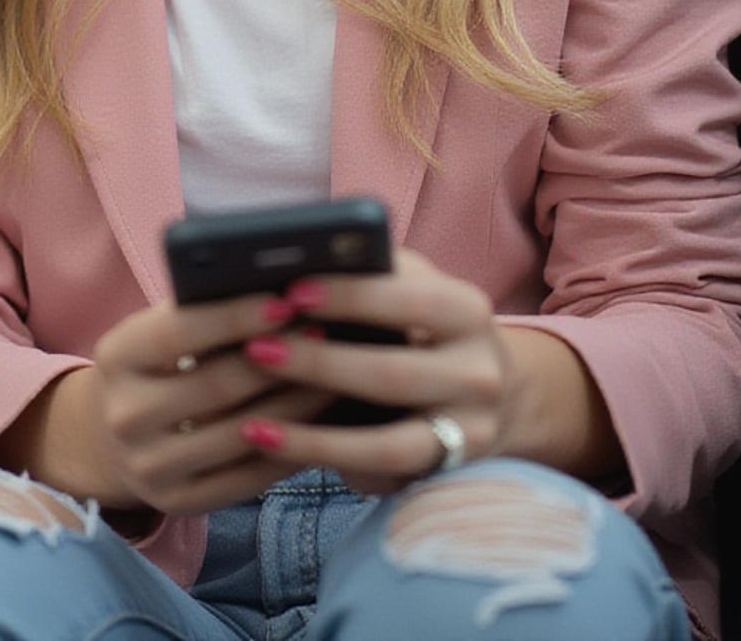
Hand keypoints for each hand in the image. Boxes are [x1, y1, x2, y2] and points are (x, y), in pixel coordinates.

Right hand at [88, 292, 332, 515]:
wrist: (112, 436)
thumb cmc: (158, 363)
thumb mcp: (158, 331)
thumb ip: (202, 310)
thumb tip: (279, 288)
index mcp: (118, 357)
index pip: (179, 332)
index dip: (235, 316)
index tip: (285, 301)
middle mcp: (126, 416)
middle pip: (218, 385)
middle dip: (279, 357)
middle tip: (323, 334)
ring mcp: (149, 466)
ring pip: (242, 433)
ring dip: (297, 402)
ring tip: (334, 373)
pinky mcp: (178, 503)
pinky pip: (249, 477)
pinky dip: (290, 446)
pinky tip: (319, 421)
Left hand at [232, 250, 515, 493]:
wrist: (487, 387)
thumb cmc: (421, 319)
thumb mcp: (411, 285)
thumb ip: (371, 272)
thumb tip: (297, 262)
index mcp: (468, 312)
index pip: (409, 300)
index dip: (350, 297)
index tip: (292, 292)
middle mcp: (479, 376)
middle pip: (393, 376)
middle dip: (319, 365)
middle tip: (257, 350)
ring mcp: (467, 434)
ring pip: (387, 445)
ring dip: (314, 436)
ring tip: (253, 425)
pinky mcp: (442, 475)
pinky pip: (378, 478)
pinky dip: (326, 464)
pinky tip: (278, 451)